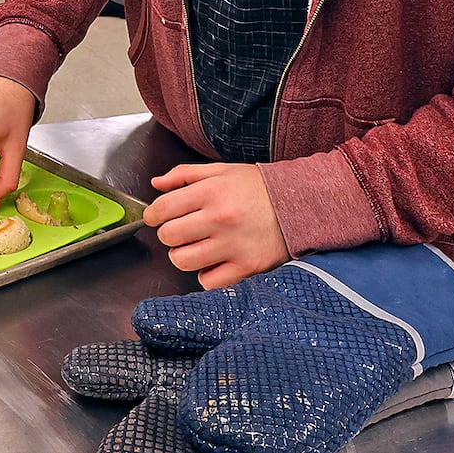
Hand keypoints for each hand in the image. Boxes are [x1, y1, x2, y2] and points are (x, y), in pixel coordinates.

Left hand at [144, 163, 289, 287]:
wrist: (300, 204)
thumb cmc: (258, 187)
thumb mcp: (221, 171)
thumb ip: (184, 174)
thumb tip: (156, 184)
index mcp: (211, 191)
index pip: (163, 208)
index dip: (153, 215)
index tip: (156, 218)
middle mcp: (220, 219)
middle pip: (169, 236)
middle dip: (168, 234)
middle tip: (179, 231)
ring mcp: (233, 245)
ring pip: (183, 261)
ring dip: (183, 255)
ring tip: (195, 247)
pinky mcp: (247, 267)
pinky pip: (209, 281)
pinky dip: (206, 275)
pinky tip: (214, 262)